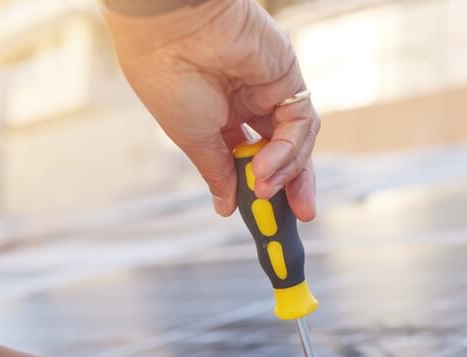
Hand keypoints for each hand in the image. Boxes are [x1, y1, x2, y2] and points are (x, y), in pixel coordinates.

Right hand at [102, 0, 319, 219]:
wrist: (167, 30)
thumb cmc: (166, 76)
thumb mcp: (192, 139)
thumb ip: (218, 172)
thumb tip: (225, 206)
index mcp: (220, 116)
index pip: (250, 159)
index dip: (259, 188)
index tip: (261, 216)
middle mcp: (248, 103)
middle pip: (284, 152)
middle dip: (292, 187)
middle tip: (297, 217)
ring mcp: (269, 89)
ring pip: (297, 140)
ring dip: (285, 172)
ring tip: (263, 189)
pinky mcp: (287, 75)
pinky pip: (300, 121)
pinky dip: (287, 149)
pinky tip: (267, 166)